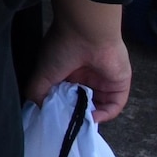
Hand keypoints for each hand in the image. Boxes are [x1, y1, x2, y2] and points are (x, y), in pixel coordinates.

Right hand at [29, 0, 131, 121]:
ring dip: (89, 115)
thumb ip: (37, 91)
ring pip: (98, 105)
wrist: (87, 33)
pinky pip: (114, 105)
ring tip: (80, 121)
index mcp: (66, 71)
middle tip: (68, 122)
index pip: (64, 95)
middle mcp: (85, 76)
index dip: (59, 107)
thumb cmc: (61, 48)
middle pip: (81, 102)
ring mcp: (103, 80)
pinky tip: (93, 117)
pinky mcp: (119, 84)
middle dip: (75, 113)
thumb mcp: (42, 72)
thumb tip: (39, 109)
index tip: (54, 117)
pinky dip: (105, 114)